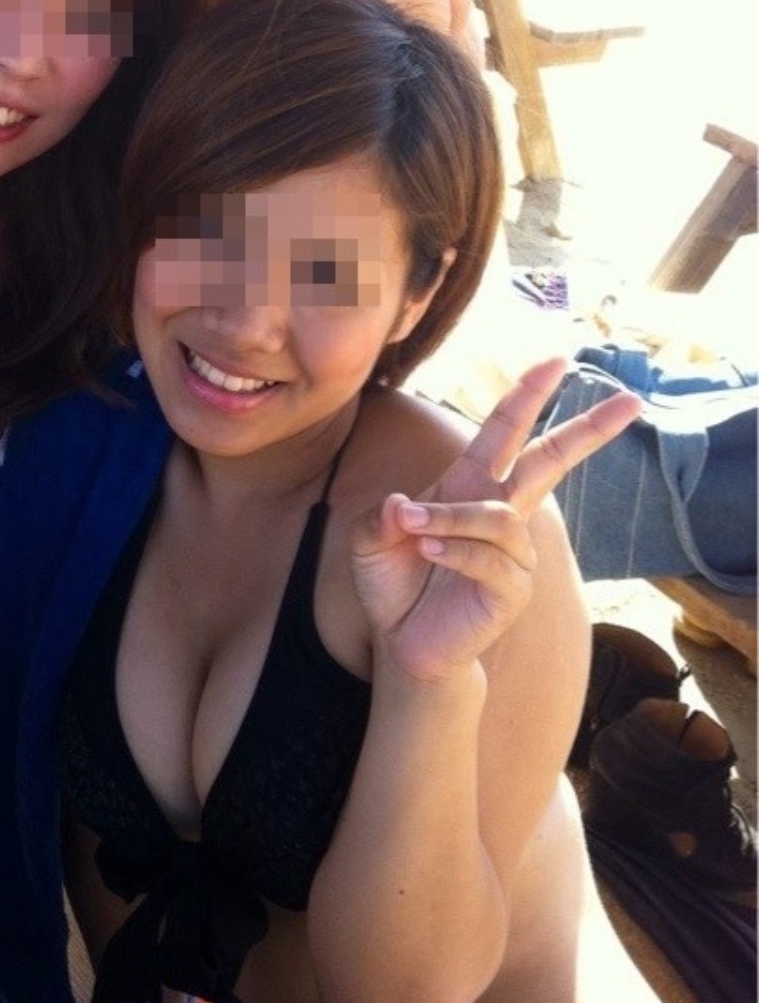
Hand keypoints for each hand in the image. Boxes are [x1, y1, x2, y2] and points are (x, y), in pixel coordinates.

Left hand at [348, 359, 640, 682]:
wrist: (404, 643)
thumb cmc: (394, 583)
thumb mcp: (370, 541)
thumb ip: (378, 519)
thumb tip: (401, 504)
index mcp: (470, 485)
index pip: (504, 431)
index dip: (527, 394)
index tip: (556, 360)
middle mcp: (501, 512)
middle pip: (551, 461)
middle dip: (588, 430)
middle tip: (631, 402)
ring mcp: (514, 552)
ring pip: (497, 516)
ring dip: (451, 518)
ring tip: (412, 529)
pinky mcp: (512, 589)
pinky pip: (491, 559)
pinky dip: (455, 550)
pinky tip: (428, 550)